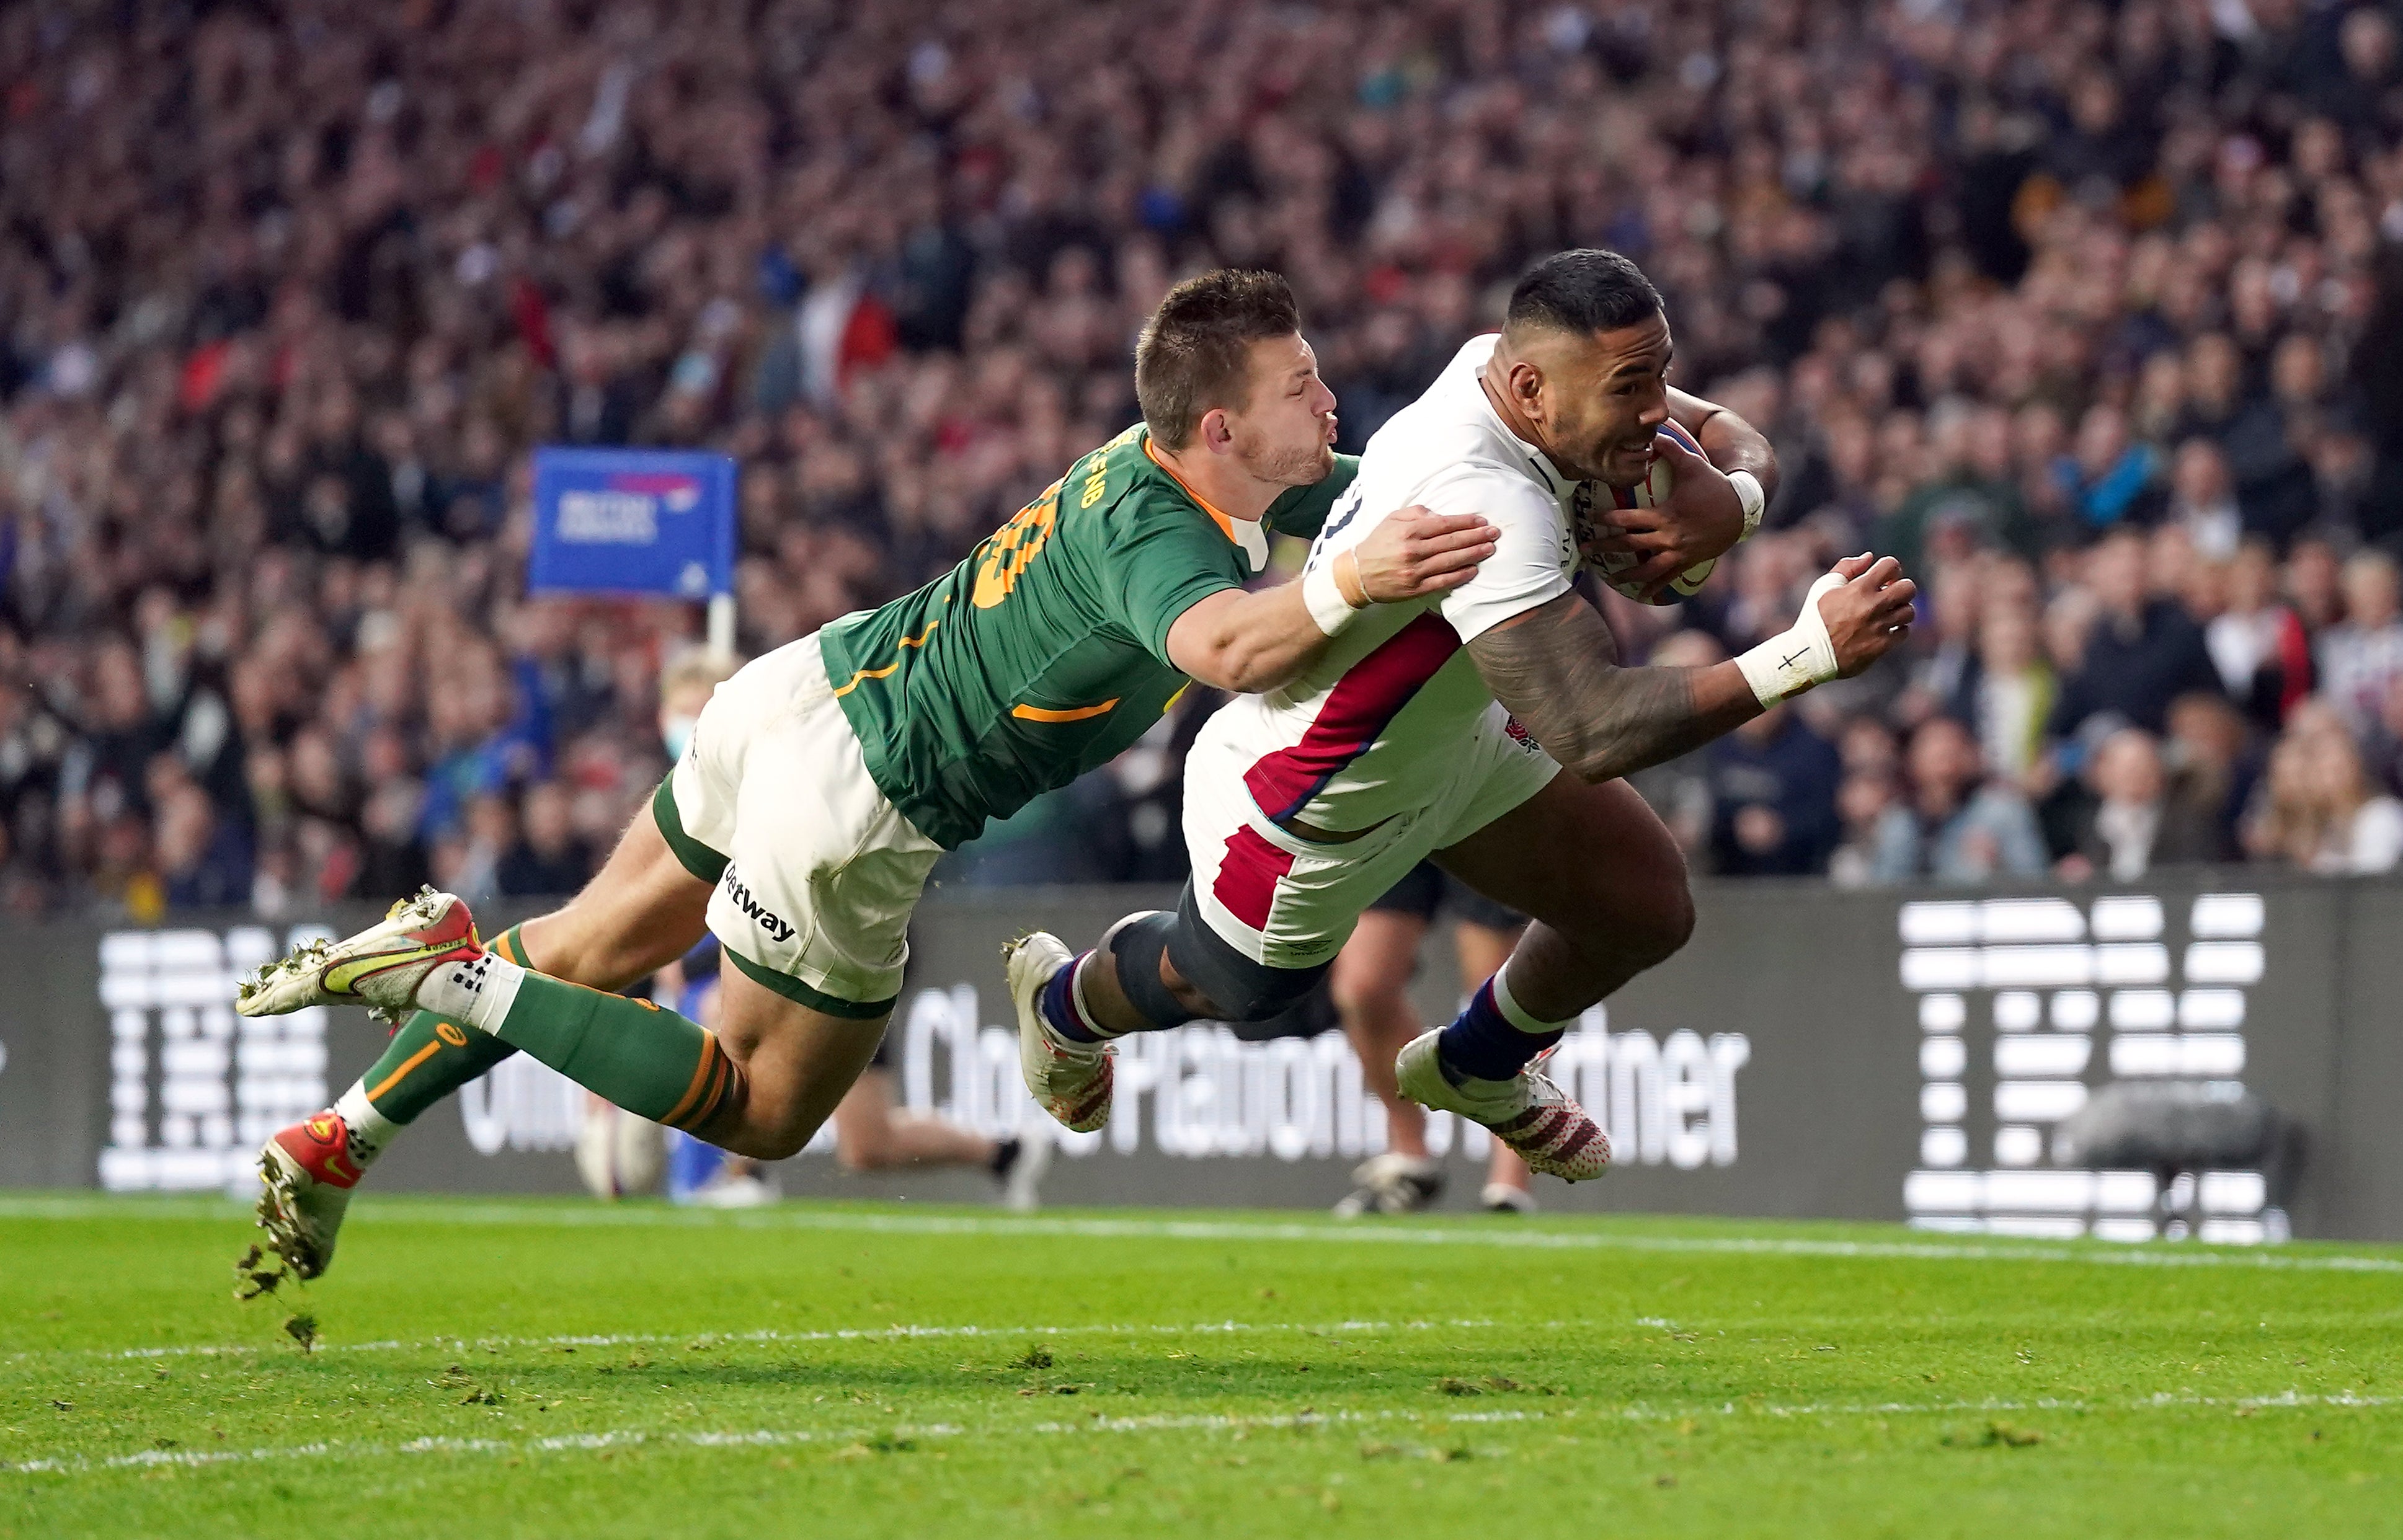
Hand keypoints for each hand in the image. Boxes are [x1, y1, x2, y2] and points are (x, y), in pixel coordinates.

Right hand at [1350, 505, 1497, 602]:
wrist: (1356, 574)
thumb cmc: (1377, 544)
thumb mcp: (1392, 519)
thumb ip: (1417, 513)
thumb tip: (1440, 516)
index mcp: (1408, 531)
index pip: (1444, 524)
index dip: (1466, 522)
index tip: (1482, 520)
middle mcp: (1413, 550)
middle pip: (1451, 542)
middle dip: (1476, 536)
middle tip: (1494, 533)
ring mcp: (1414, 571)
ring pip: (1450, 561)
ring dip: (1473, 554)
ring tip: (1490, 549)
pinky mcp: (1415, 589)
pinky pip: (1442, 582)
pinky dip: (1460, 576)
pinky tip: (1473, 570)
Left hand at [1583, 431, 1745, 599]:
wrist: (1742, 510)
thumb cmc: (1714, 485)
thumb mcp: (1692, 464)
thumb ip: (1670, 449)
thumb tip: (1651, 434)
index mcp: (1665, 515)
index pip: (1629, 519)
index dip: (1608, 520)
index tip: (1591, 520)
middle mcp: (1669, 537)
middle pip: (1630, 545)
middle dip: (1605, 547)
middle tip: (1585, 550)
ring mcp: (1679, 552)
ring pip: (1647, 569)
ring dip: (1627, 575)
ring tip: (1612, 579)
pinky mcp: (1688, 561)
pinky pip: (1668, 577)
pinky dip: (1655, 586)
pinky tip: (1643, 595)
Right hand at [1817, 553, 1917, 677]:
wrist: (1809, 654)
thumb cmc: (1815, 617)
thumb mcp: (1824, 586)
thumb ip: (1847, 567)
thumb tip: (1869, 557)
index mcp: (1859, 589)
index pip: (1891, 566)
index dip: (1890, 569)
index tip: (1883, 578)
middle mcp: (1873, 606)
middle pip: (1908, 588)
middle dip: (1901, 588)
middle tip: (1890, 594)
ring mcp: (1879, 627)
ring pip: (1909, 611)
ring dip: (1900, 610)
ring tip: (1887, 613)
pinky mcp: (1882, 645)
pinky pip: (1903, 632)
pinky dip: (1897, 629)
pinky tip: (1885, 629)